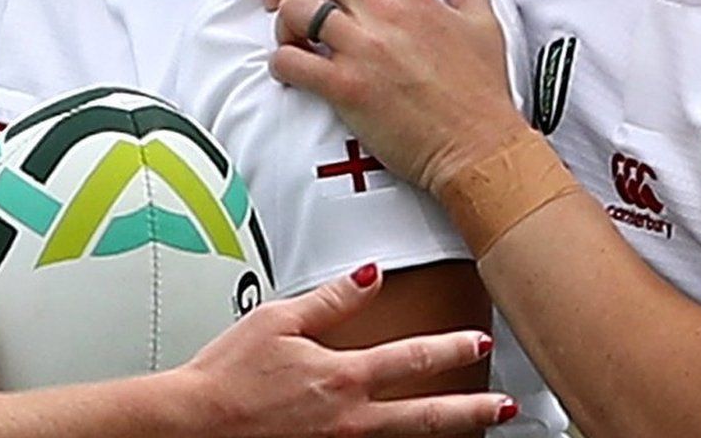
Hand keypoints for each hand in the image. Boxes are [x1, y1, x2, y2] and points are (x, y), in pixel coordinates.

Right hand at [173, 265, 513, 436]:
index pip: (412, 358)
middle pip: (428, 417)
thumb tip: (369, 276)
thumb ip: (331, 299)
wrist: (195, 422)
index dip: (451, 348)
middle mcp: (350, 419)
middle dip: (473, 411)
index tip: (477, 341)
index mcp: (342, 376)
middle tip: (505, 408)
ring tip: (472, 428)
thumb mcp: (277, 320)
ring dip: (443, 433)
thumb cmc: (226, 376)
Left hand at [262, 0, 526, 192]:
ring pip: (295, 8)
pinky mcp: (348, 88)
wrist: (481, 148)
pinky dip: (280, 64)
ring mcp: (364, 49)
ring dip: (281, 22)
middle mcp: (383, 12)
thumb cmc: (481, 93)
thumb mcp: (485, 22)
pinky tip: (290, 72)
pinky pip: (291, 61)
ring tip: (290, 39)